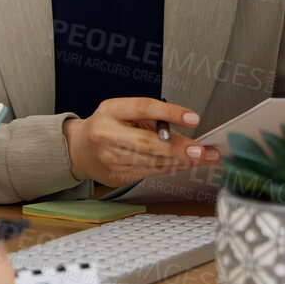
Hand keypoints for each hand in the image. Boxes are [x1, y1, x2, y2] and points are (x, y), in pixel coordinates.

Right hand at [63, 97, 216, 185]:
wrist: (80, 150)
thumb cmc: (106, 126)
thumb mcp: (122, 111)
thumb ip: (151, 118)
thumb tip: (184, 132)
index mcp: (110, 111)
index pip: (143, 108)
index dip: (170, 112)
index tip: (192, 117)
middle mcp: (108, 135)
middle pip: (148, 142)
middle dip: (178, 148)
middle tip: (200, 150)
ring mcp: (112, 159)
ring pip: (153, 161)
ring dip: (182, 160)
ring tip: (204, 156)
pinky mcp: (118, 176)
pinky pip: (151, 172)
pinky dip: (171, 167)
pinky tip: (186, 163)